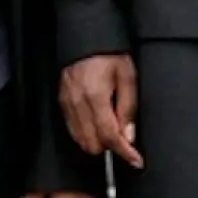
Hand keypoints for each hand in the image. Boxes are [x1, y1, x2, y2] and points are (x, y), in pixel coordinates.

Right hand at [60, 53, 142, 167]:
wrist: (87, 38)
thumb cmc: (108, 54)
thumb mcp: (128, 77)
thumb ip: (128, 108)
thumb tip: (129, 135)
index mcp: (96, 96)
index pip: (110, 135)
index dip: (125, 152)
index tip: (136, 160)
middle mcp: (77, 102)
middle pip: (92, 143)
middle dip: (110, 145)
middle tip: (124, 135)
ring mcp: (66, 102)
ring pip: (80, 139)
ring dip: (97, 140)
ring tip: (111, 127)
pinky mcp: (61, 101)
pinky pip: (71, 128)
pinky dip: (85, 132)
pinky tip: (97, 123)